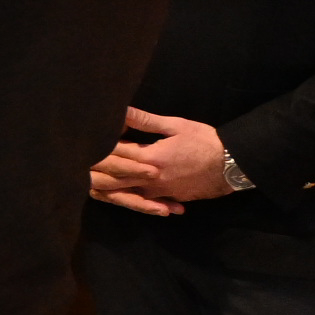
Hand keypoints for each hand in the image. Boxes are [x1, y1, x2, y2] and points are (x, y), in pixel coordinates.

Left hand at [91, 107, 231, 214]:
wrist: (234, 165)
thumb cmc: (206, 141)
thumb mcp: (176, 126)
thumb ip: (145, 121)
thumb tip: (121, 111)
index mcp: (150, 158)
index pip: (115, 154)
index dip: (99, 149)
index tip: (86, 144)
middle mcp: (151, 178)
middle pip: (113, 179)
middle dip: (96, 173)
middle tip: (79, 168)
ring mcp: (160, 192)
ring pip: (126, 194)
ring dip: (108, 189)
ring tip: (92, 184)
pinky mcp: (170, 198)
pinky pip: (145, 202)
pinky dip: (131, 199)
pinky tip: (121, 197)